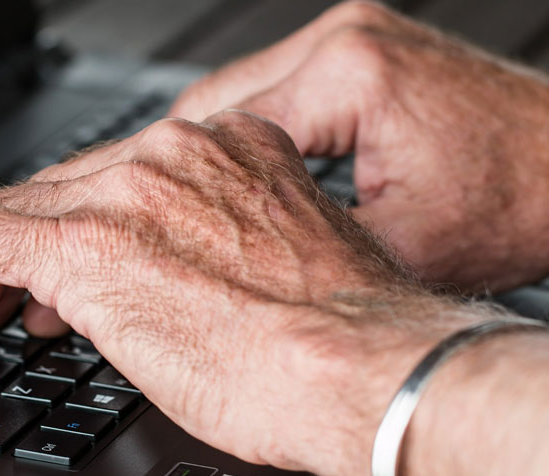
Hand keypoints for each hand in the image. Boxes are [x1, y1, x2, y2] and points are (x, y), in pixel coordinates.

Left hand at [0, 110, 487, 475]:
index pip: (116, 190)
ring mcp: (124, 195)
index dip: (73, 237)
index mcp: (224, 159)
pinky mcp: (82, 243)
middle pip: (56, 202)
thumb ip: (215, 262)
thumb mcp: (270, 282)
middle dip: (12, 265)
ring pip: (11, 220)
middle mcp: (169, 161)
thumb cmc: (333, 341)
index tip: (49, 276)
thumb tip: (177, 289)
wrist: (359, 367)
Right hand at [169, 1, 548, 291]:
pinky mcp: (359, 54)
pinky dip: (245, 138)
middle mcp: (340, 39)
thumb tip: (230, 266)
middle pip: (210, 103)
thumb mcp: (397, 248)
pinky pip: (274, 94)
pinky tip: (229, 181)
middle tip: (139, 218)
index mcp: (346, 73)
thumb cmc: (516, 202)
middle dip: (172, 167)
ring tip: (175, 207)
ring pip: (234, 96)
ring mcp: (349, 39)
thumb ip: (301, 248)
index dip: (166, 187)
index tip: (134, 223)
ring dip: (203, 152)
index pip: (213, 131)